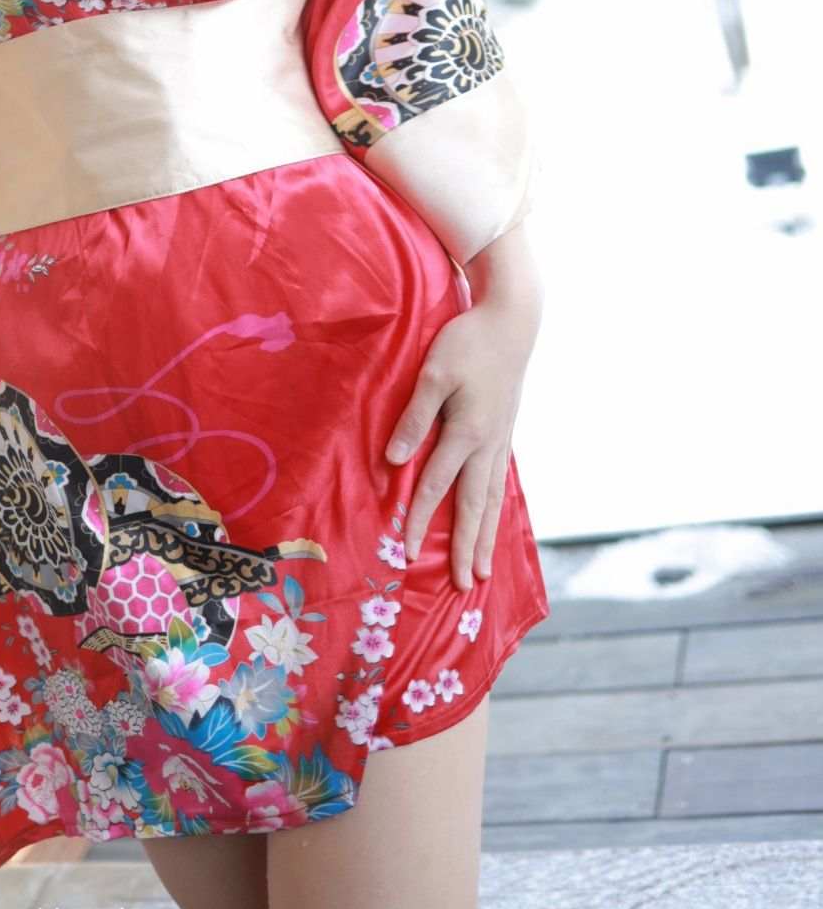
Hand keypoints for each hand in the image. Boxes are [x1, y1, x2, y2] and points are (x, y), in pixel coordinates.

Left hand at [383, 230, 543, 592]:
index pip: (436, 485)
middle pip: (474, 506)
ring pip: (492, 499)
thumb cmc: (468, 342)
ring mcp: (500, 441)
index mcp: (466, 432)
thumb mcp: (434, 374)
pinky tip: (493, 521)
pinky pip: (499, 482)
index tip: (407, 552)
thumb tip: (395, 462)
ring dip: (486, 537)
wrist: (513, 321)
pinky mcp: (505, 433)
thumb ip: (415, 418)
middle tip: (466, 586)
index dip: (419, 519)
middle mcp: (487, 444)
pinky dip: (496, 509)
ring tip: (485, 571)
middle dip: (467, 548)